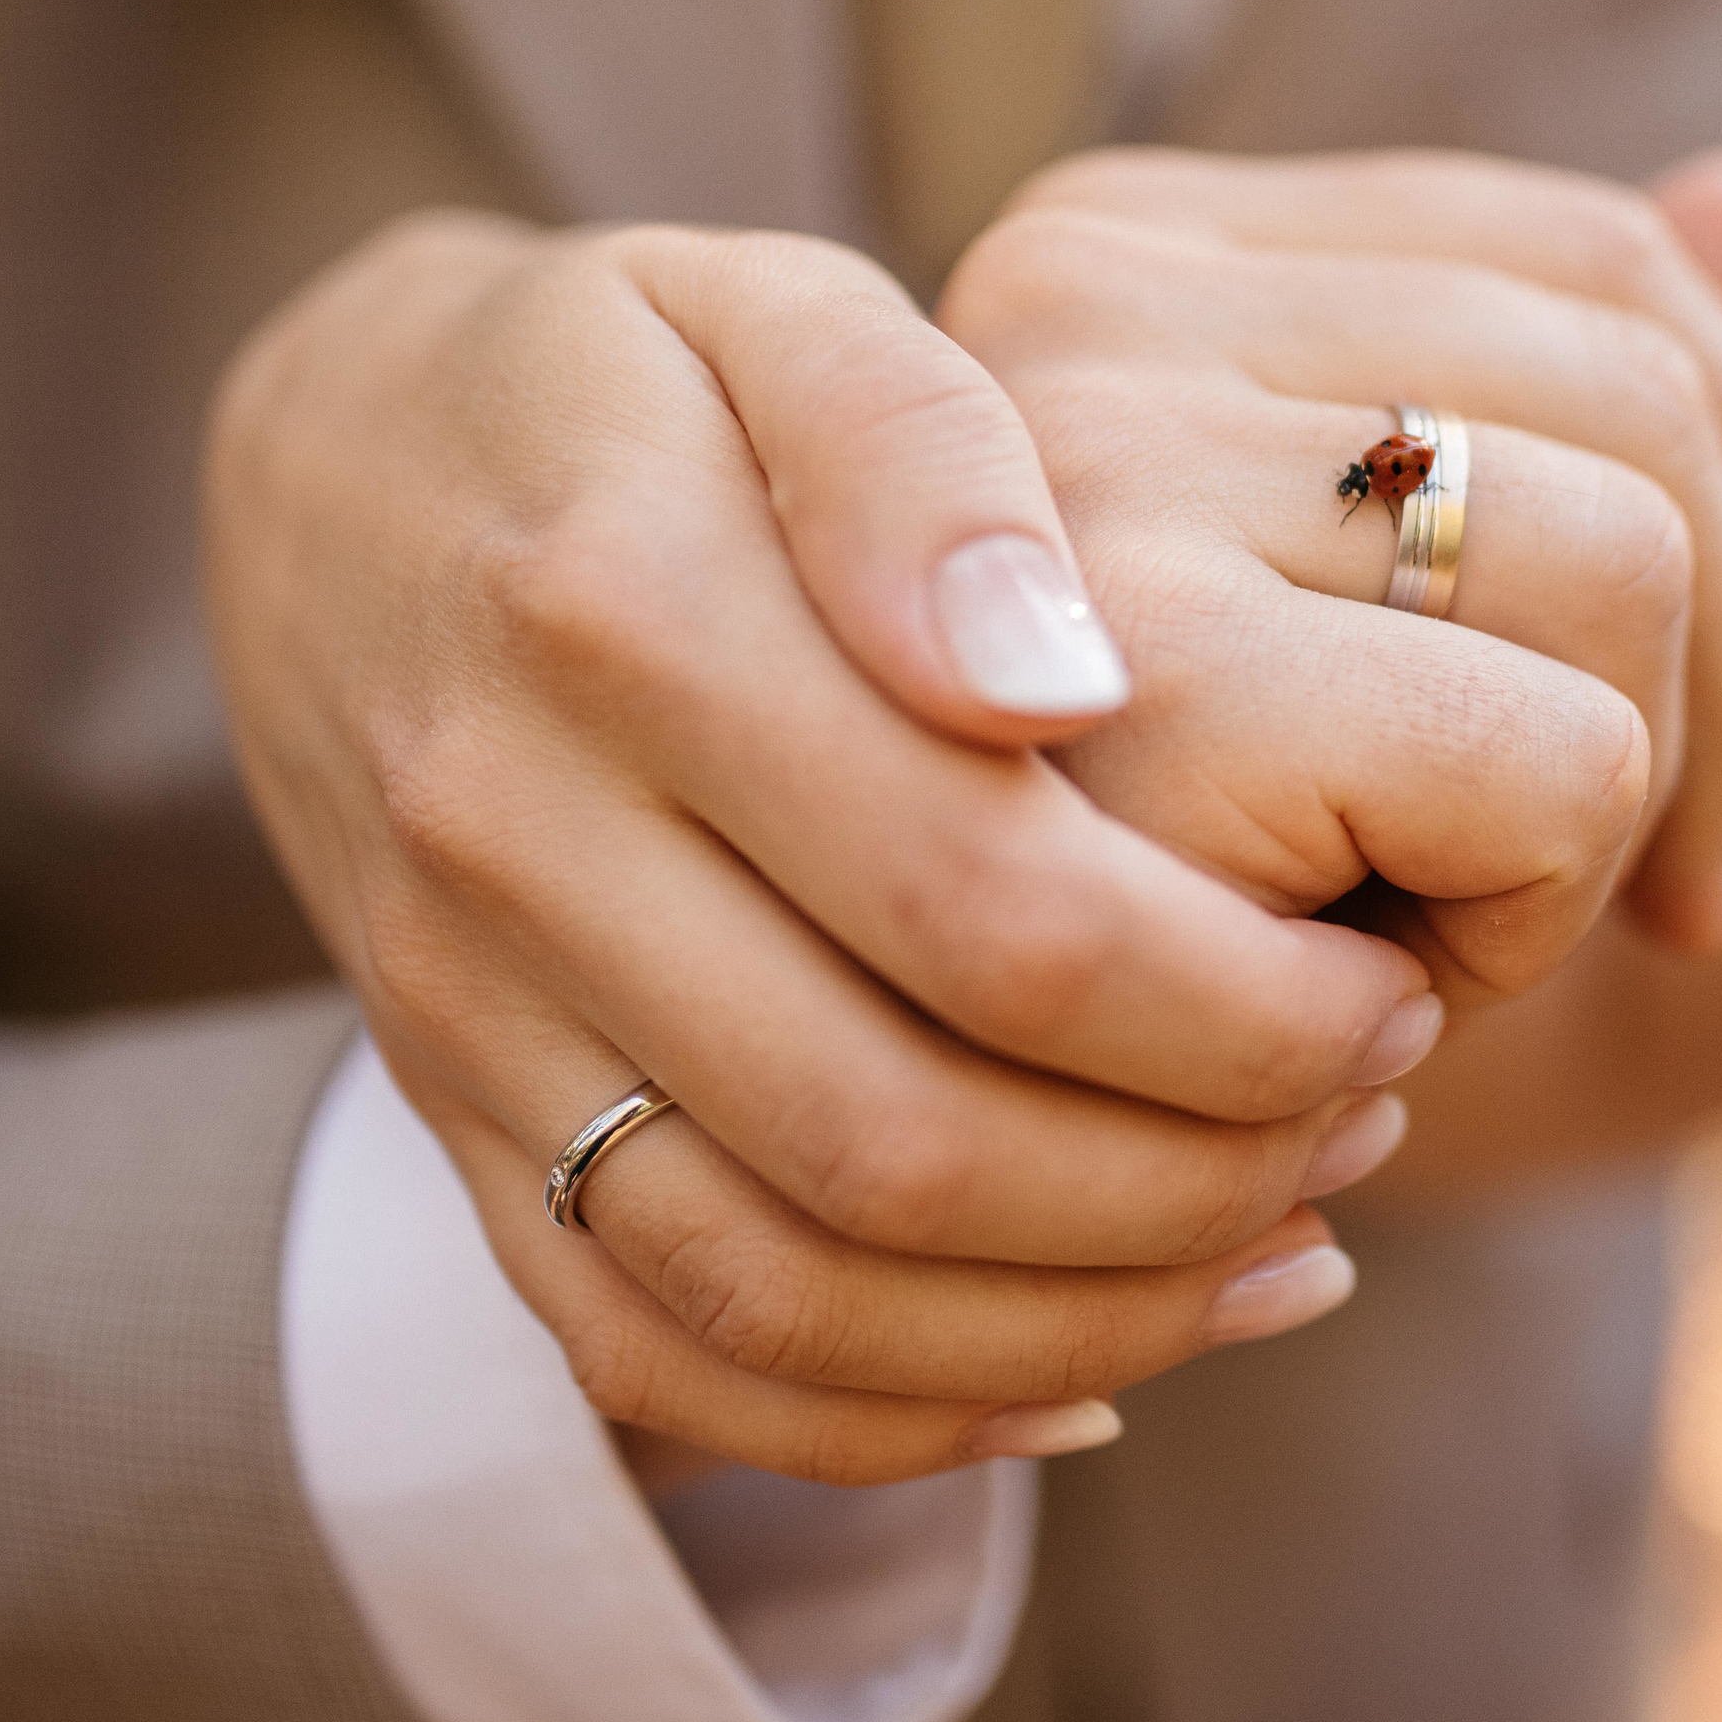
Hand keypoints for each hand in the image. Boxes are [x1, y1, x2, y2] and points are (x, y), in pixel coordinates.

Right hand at [207, 215, 1435, 1481]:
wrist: (324, 478)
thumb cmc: (626, 380)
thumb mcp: (776, 307)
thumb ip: (925, 462)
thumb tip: (1056, 680)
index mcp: (626, 620)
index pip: (985, 901)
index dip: (1237, 992)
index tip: (1397, 969)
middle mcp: (520, 847)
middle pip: (902, 1135)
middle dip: (1198, 1169)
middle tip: (1374, 1099)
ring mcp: (470, 1015)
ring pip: (791, 1290)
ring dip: (1080, 1314)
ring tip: (1287, 1235)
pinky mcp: (451, 1124)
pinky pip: (659, 1353)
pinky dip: (889, 1414)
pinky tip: (1092, 1365)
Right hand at [938, 147, 1721, 979]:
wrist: (963, 1131)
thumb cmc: (1185, 880)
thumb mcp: (1402, 620)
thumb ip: (1567, 407)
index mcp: (1121, 253)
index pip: (1584, 257)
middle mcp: (1077, 302)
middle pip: (1642, 383)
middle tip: (1676, 890)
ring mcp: (1086, 470)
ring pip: (1633, 562)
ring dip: (1617, 814)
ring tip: (1448, 924)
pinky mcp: (1139, 678)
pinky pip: (1562, 765)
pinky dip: (1538, 923)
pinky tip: (1384, 999)